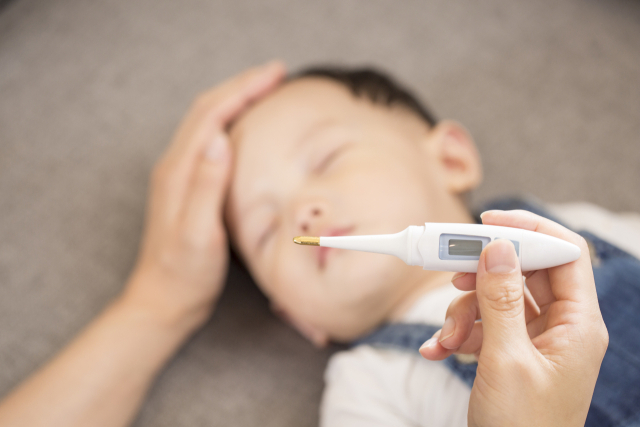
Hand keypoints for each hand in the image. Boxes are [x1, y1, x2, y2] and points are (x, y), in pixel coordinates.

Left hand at [124, 61, 285, 329]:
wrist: (164, 299)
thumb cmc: (184, 274)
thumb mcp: (197, 234)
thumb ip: (205, 186)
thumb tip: (219, 140)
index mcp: (179, 172)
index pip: (212, 115)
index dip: (243, 89)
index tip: (274, 74)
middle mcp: (175, 167)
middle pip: (208, 110)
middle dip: (241, 85)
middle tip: (276, 73)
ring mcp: (180, 176)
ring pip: (208, 122)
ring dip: (235, 99)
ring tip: (264, 90)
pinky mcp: (188, 187)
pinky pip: (209, 140)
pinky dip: (230, 121)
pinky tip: (246, 127)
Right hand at [420, 210, 608, 426]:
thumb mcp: (506, 359)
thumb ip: (500, 299)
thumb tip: (497, 247)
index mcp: (578, 325)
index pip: (563, 254)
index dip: (528, 230)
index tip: (487, 222)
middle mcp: (560, 327)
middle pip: (522, 273)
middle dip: (482, 276)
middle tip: (452, 274)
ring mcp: (534, 341)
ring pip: (496, 298)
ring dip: (463, 312)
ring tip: (447, 338)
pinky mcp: (511, 353)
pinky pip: (483, 325)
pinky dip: (458, 333)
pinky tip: (439, 350)